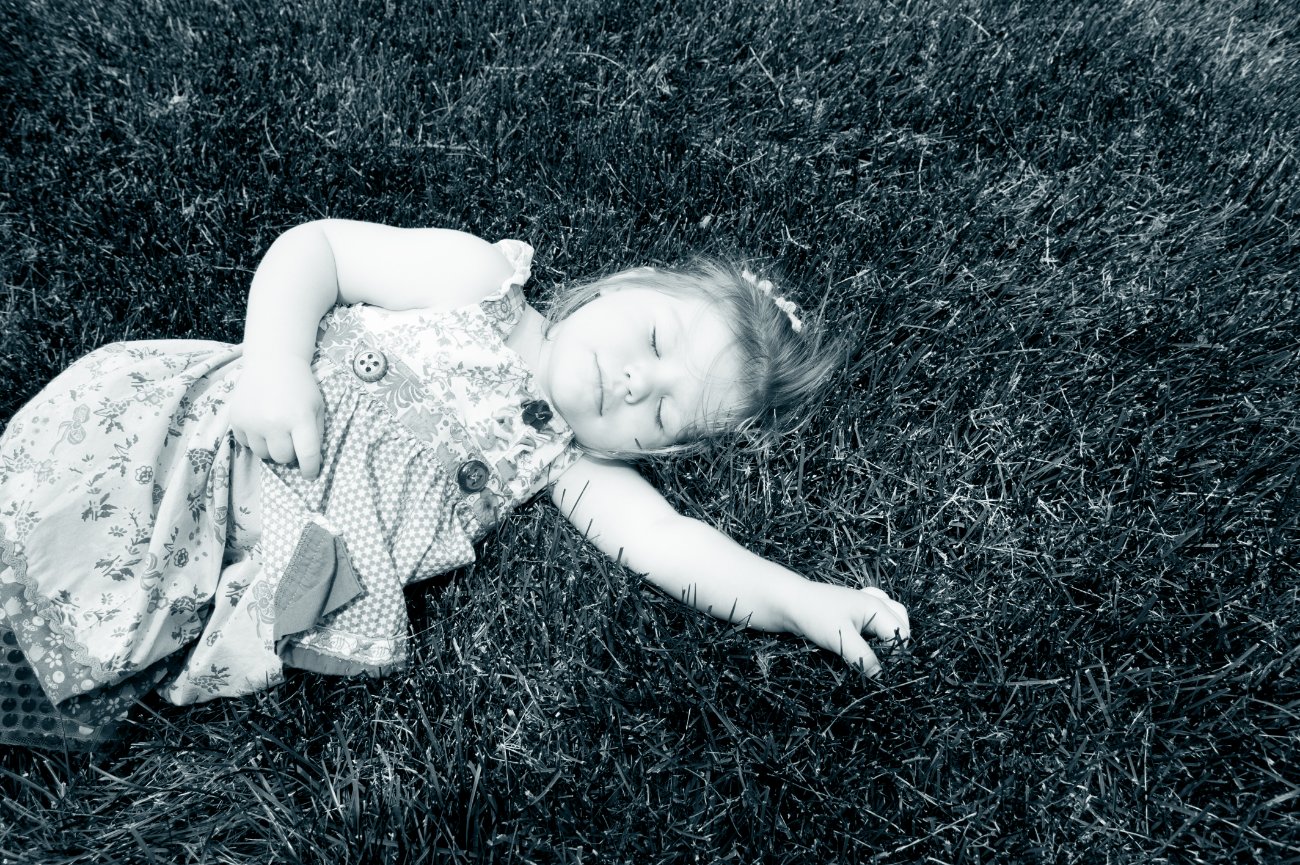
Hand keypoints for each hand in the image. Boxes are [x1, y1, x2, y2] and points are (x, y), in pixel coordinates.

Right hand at [229, 351, 324, 478]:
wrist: (272, 362)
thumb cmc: (300, 386)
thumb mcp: (317, 407)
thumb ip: (316, 434)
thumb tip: (310, 462)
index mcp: (300, 418)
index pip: (307, 455)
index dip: (310, 469)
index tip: (310, 475)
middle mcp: (274, 422)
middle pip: (283, 458)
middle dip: (290, 453)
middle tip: (291, 439)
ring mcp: (252, 422)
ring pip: (263, 454)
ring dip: (272, 447)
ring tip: (276, 429)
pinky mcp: (236, 420)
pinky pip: (247, 444)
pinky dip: (255, 439)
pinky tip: (261, 423)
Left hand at [787, 584, 909, 675]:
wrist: (788, 602)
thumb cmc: (814, 615)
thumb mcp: (840, 638)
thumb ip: (863, 656)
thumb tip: (881, 676)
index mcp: (876, 607)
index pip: (900, 635)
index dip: (896, 655)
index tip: (884, 672)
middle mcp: (875, 603)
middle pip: (902, 623)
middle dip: (898, 644)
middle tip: (885, 663)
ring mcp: (865, 605)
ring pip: (892, 617)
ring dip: (891, 634)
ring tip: (882, 652)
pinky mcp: (854, 611)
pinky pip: (878, 617)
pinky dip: (879, 627)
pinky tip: (870, 638)